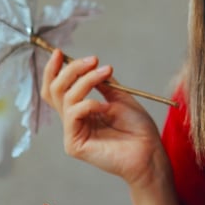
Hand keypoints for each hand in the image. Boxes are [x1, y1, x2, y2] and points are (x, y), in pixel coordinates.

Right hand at [40, 49, 166, 186]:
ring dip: (86, 81)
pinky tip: (106, 107)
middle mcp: (73, 121)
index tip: (61, 52)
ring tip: (105, 74)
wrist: (150, 152)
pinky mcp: (74, 145)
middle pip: (55, 90)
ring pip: (65, 98)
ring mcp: (72, 133)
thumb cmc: (138, 129)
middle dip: (72, 70)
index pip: (57, 89)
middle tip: (93, 60)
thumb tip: (89, 66)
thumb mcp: (120, 97)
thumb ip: (102, 83)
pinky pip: (73, 114)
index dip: (54, 70)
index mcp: (81, 111)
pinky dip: (89, 104)